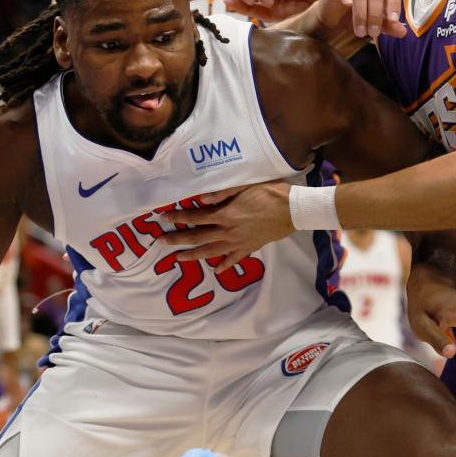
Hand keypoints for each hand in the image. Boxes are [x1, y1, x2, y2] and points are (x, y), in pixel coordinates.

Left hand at [156, 183, 293, 271]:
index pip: (196, 216)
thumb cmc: (271, 193)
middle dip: (178, 240)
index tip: (164, 218)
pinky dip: (224, 265)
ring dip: (193, 255)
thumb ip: (223, 193)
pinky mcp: (250, 247)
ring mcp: (239, 242)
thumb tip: (202, 199)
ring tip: (179, 259)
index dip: (179, 217)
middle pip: (198, 237)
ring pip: (211, 251)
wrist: (294, 210)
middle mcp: (229, 231)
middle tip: (161, 242)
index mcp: (226, 214)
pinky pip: (234, 259)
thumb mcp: (245, 186)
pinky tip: (216, 270)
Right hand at [313, 0, 405, 41]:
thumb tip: (403, 32)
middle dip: (375, 15)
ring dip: (361, 14)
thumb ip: (388, 26)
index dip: (393, 4)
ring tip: (360, 32)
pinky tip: (348, 4)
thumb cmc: (355, 17)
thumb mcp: (373, 23)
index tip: (393, 20)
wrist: (333, 19)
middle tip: (373, 33)